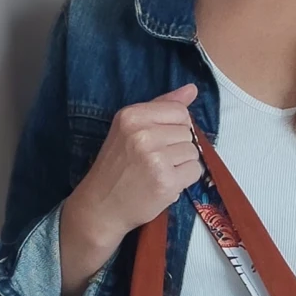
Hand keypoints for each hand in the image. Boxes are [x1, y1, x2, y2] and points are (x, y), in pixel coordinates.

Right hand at [70, 82, 202, 250]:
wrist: (101, 206)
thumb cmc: (117, 167)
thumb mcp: (130, 129)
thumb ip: (161, 106)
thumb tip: (192, 89)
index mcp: (131, 115)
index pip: (179, 111)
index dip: (176, 127)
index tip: (159, 140)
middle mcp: (142, 134)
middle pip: (188, 132)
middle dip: (178, 147)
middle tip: (155, 161)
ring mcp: (154, 158)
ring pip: (193, 152)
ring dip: (181, 164)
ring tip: (159, 172)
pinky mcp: (165, 181)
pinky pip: (194, 171)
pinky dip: (184, 180)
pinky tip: (164, 183)